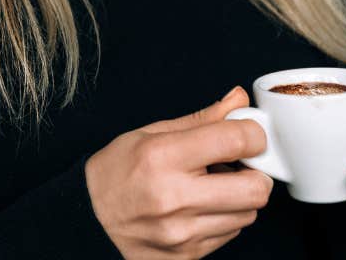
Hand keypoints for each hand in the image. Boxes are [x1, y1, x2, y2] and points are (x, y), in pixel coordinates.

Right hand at [85, 87, 275, 258]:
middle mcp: (174, 198)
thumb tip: (239, 101)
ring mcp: (181, 233)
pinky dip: (224, 218)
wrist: (89, 219)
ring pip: (248, 214)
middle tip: (240, 165)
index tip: (249, 134)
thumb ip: (202, 119)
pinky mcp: (187, 256)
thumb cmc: (116, 172)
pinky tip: (201, 208)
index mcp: (163, 157)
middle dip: (256, 173)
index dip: (253, 133)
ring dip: (240, 198)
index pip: (237, 140)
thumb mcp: (150, 133)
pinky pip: (231, 234)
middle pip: (255, 188)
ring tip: (212, 187)